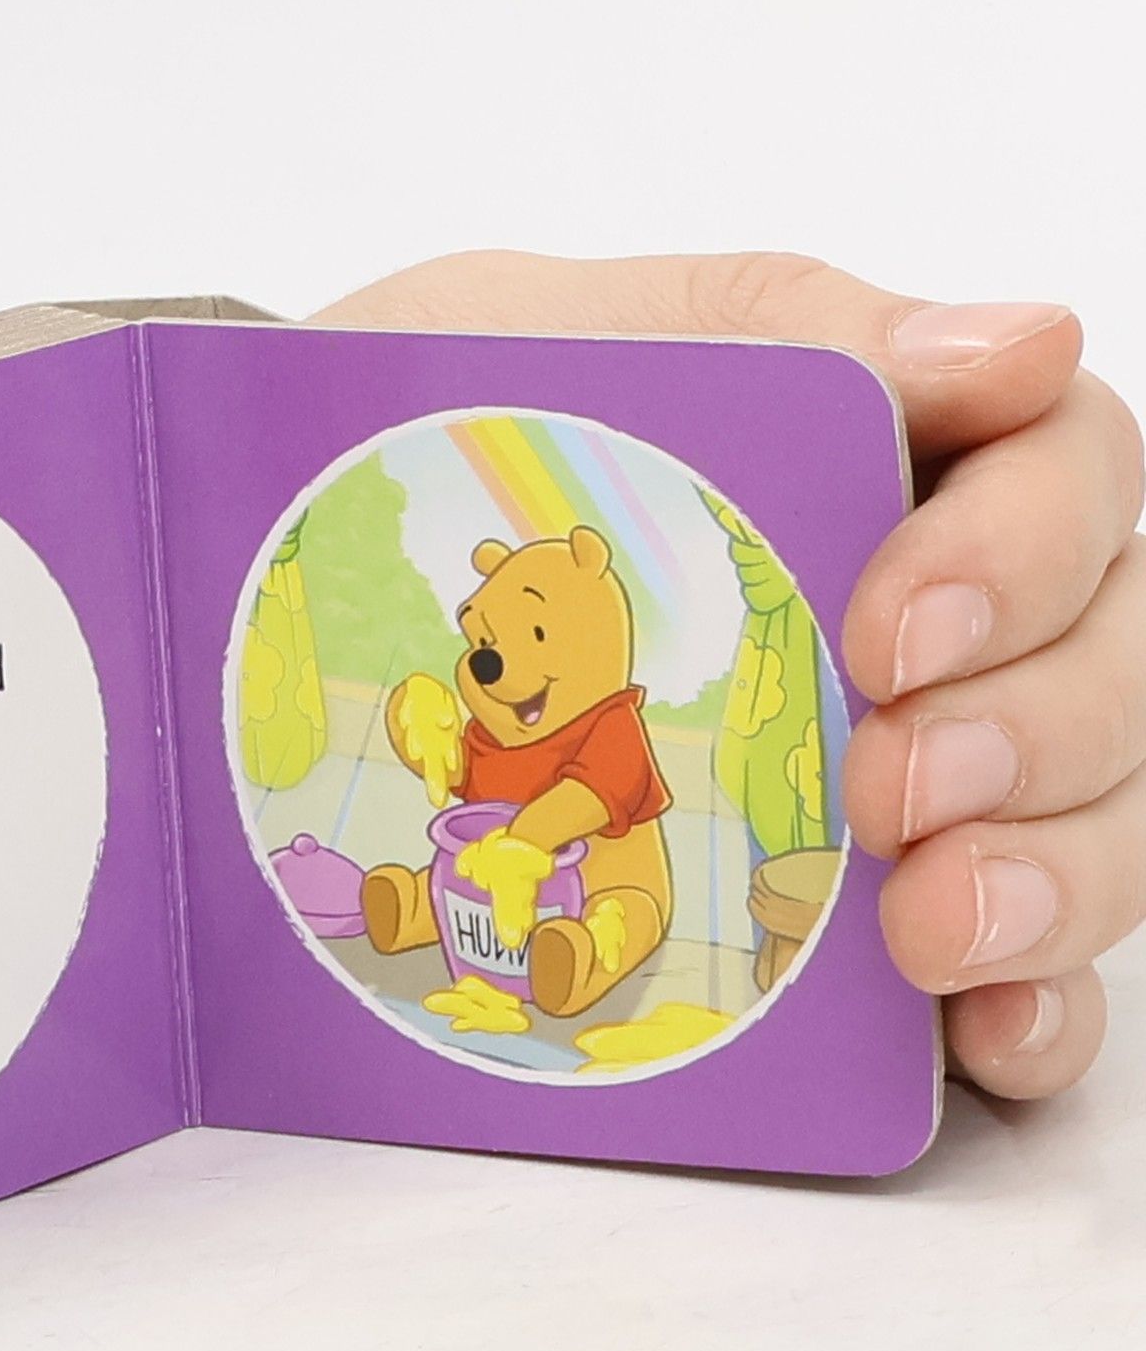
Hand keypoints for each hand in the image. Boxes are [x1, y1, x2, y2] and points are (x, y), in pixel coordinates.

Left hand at [316, 252, 1142, 1098]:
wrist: (287, 573)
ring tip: (933, 923)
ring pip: (1090, 819)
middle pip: (1108, 666)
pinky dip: (1028, 1001)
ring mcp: (903, 771)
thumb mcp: (563, 339)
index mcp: (888, 459)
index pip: (1069, 476)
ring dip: (1052, 877)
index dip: (1026, 554)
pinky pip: (1011, 967)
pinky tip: (976, 1024)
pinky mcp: (849, 905)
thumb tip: (1020, 345)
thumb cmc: (431, 445)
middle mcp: (929, 622)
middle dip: (1031, 735)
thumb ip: (781, 326)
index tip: (892, 630)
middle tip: (890, 789)